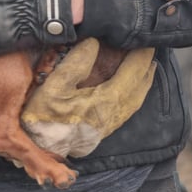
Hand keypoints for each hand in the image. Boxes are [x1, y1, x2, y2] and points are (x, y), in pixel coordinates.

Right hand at [21, 38, 155, 157]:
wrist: (39, 151)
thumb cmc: (43, 118)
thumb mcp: (53, 86)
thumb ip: (75, 63)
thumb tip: (93, 43)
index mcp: (105, 101)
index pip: (132, 74)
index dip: (140, 56)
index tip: (147, 40)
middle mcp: (113, 114)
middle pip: (139, 87)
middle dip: (147, 66)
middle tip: (151, 47)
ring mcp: (110, 124)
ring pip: (136, 100)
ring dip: (144, 81)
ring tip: (148, 65)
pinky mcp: (103, 130)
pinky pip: (128, 109)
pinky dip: (136, 94)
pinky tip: (133, 89)